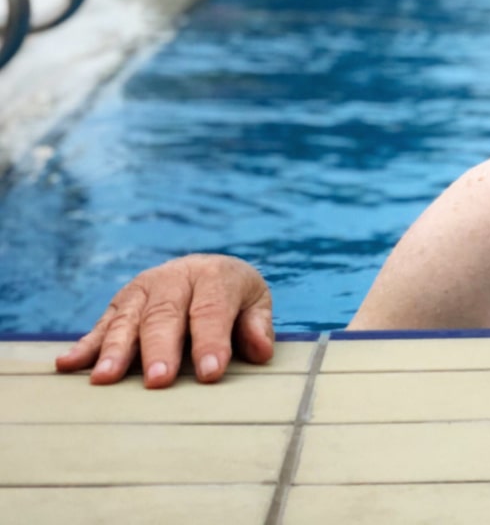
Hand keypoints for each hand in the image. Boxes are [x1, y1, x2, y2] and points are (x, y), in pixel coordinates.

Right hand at [54, 254, 273, 387]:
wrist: (203, 269)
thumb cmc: (232, 295)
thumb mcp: (254, 301)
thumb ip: (256, 324)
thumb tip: (262, 351)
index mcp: (213, 276)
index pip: (212, 309)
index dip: (211, 341)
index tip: (210, 373)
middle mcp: (174, 279)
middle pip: (165, 315)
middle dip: (161, 349)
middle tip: (158, 381)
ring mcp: (142, 290)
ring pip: (128, 320)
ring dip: (116, 350)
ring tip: (106, 379)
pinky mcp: (120, 304)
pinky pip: (100, 325)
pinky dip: (84, 346)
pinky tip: (66, 364)